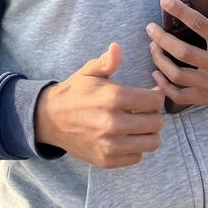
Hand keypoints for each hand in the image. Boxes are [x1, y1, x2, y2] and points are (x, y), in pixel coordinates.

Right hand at [34, 43, 164, 167]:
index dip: (157, 96)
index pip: (155, 101)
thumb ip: (107, 61)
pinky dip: (136, 148)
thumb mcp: (89, 72)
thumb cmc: (75, 92)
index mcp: (113, 98)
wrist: (50, 119)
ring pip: (151, 143)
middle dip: (154, 115)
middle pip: (156, 123)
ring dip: (149, 133)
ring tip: (140, 125)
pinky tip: (127, 137)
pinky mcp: (106, 160)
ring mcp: (109, 145)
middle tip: (145, 111)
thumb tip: (117, 47)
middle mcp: (113, 123)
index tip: (151, 95)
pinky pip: (137, 157)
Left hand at [146, 0, 207, 108]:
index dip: (180, 11)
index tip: (164, 0)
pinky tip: (156, 72)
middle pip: (184, 52)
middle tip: (150, 28)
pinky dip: (165, 85)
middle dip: (162, 39)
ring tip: (152, 47)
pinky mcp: (207, 97)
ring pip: (179, 75)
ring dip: (160, 61)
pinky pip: (180, 95)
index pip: (200, 24)